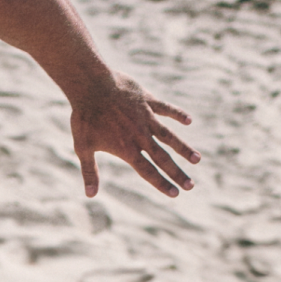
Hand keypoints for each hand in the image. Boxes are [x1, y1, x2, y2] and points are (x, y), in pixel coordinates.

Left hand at [70, 76, 199, 197]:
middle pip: (163, 158)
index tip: (175, 194)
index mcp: (127, 149)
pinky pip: (166, 109)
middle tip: (191, 186)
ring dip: (184, 148)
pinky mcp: (148, 101)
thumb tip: (91, 195)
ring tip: (197, 159)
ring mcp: (146, 117)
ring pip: (170, 136)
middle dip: (177, 173)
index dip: (162, 184)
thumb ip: (90, 172)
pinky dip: (178, 114)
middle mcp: (141, 135)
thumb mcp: (83, 148)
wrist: (91, 86)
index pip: (148, 171)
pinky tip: (189, 120)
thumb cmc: (84, 118)